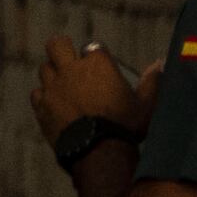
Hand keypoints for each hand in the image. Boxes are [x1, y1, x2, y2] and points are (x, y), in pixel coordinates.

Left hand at [34, 38, 154, 146]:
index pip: (93, 47)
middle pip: (57, 45)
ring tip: (64, 85)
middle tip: (68, 58)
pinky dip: (44, 96)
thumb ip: (152, 81)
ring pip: (45, 68)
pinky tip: (54, 103)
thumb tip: (159, 63)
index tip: (100, 65)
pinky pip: (37, 93)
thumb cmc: (125, 126)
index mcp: (98, 63)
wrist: (98, 151)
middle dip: (62, 48)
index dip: (96, 55)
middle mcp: (71, 70)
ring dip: (53, 73)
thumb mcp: (146, 104)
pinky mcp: (41, 105)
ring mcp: (53, 87)